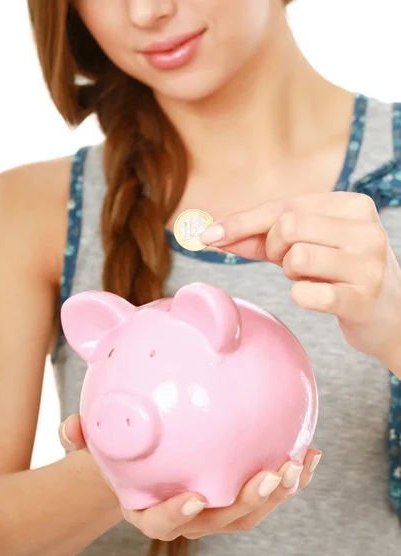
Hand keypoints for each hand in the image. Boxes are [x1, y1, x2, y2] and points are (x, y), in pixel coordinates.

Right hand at [59, 415, 320, 540]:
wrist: (146, 463)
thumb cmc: (121, 454)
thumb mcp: (98, 443)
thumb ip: (84, 437)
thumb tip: (71, 424)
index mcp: (151, 510)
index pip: (162, 523)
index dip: (178, 515)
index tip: (193, 498)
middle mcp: (188, 516)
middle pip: (221, 521)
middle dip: (248, 503)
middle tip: (270, 476)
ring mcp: (217, 508)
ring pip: (251, 510)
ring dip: (279, 492)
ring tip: (299, 463)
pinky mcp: (238, 492)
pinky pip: (267, 488)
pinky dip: (292, 476)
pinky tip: (310, 451)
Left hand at [200, 192, 400, 362]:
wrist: (391, 315)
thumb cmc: (340, 274)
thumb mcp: (308, 246)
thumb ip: (263, 238)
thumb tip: (214, 235)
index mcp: (352, 206)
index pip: (284, 206)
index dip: (241, 221)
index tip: (207, 235)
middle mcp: (365, 229)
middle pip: (286, 227)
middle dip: (273, 248)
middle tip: (290, 263)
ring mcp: (368, 264)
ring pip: (295, 258)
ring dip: (291, 274)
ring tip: (313, 279)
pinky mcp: (363, 299)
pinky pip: (306, 295)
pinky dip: (301, 297)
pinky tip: (321, 297)